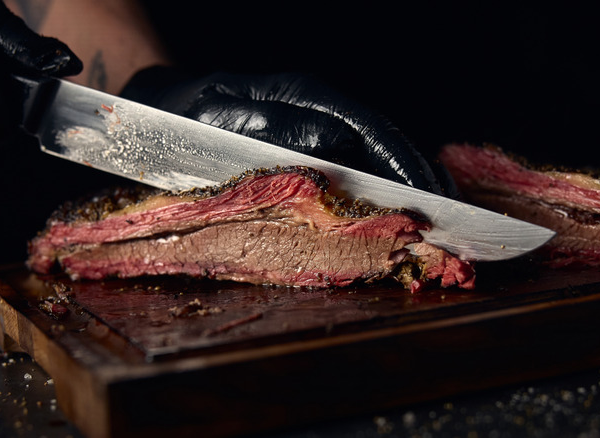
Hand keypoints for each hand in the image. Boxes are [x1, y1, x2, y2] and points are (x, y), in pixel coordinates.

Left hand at [120, 67, 454, 195]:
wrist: (152, 116)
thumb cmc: (179, 118)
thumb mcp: (218, 119)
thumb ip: (274, 129)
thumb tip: (330, 146)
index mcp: (301, 96)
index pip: (367, 128)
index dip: (402, 161)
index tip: (427, 193)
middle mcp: (313, 108)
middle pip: (379, 141)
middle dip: (414, 178)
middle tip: (447, 215)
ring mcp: (308, 127)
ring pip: (366, 156)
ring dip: (398, 188)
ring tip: (428, 218)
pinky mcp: (300, 149)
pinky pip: (345, 168)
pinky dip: (370, 192)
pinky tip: (384, 213)